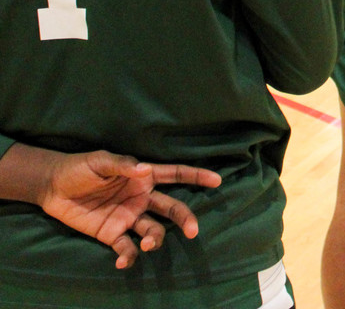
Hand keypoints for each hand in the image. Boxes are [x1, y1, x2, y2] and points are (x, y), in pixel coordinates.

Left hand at [39, 150, 220, 269]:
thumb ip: (123, 165)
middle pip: (171, 208)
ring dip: (155, 240)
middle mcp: (141, 198)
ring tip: (147, 245)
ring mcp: (128, 218)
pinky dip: (128, 257)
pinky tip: (123, 260)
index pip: (175, 175)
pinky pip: (126, 248)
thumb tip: (144, 170)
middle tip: (193, 230)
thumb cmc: (80, 168)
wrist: (52, 187)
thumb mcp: (100, 161)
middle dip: (185, 218)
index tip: (217, 181)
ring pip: (153, 231)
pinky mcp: (111, 234)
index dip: (196, 177)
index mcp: (143, 177)